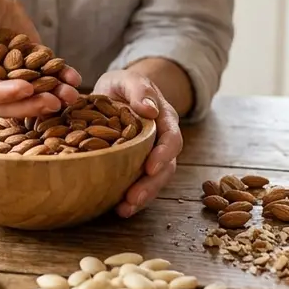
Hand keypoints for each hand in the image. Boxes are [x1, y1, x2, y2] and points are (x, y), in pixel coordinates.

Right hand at [0, 0, 81, 117]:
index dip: (2, 93)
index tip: (25, 88)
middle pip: (6, 102)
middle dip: (30, 104)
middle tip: (53, 102)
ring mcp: (8, 74)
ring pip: (28, 94)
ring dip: (50, 96)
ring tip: (70, 95)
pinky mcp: (28, 63)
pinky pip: (44, 74)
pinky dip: (60, 78)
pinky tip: (74, 78)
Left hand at [93, 69, 183, 217]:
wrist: (117, 93)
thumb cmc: (123, 85)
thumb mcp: (129, 79)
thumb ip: (139, 90)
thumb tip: (149, 109)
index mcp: (165, 120)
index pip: (171, 139)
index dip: (163, 154)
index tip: (150, 166)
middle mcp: (162, 141)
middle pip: (165, 167)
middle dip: (151, 185)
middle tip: (133, 198)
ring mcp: (150, 156)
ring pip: (154, 181)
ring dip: (142, 197)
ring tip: (124, 209)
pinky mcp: (136, 167)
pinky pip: (138, 184)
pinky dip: (130, 199)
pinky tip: (116, 209)